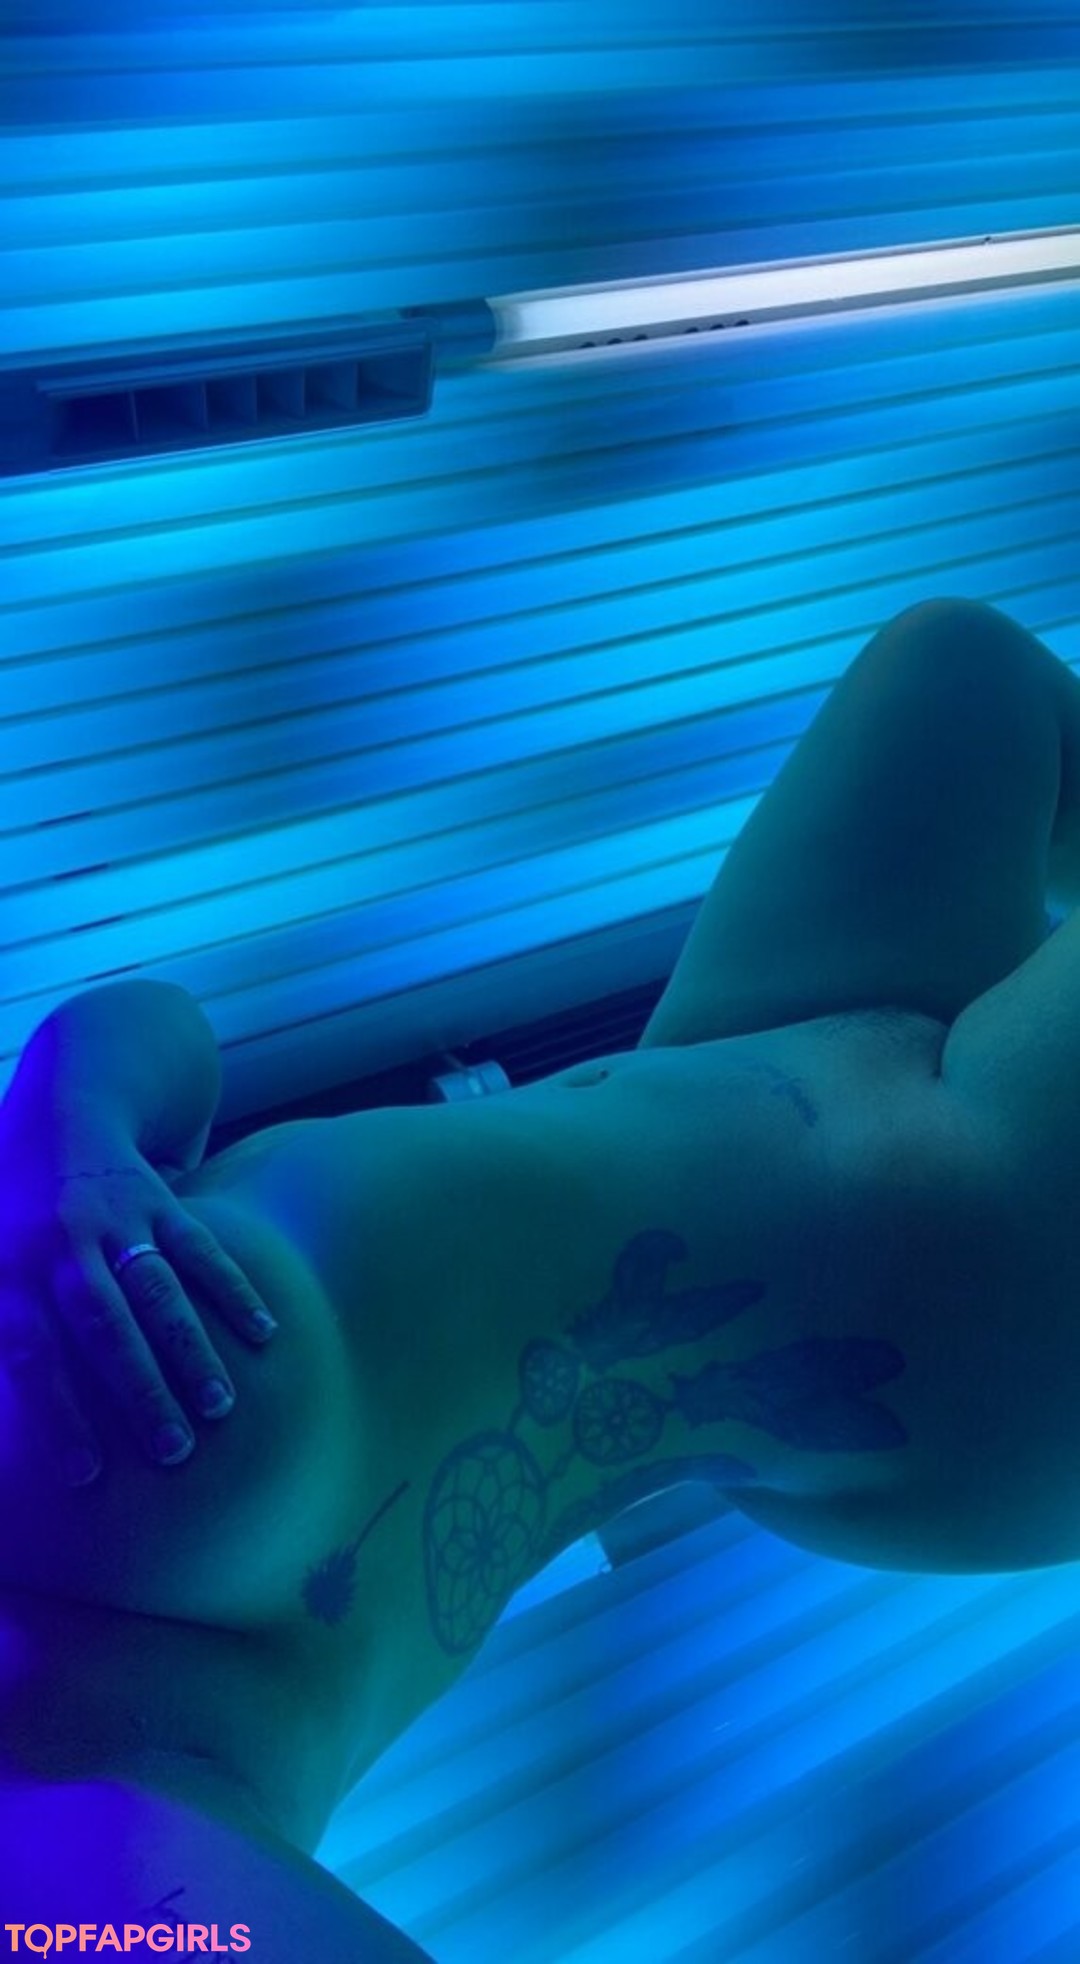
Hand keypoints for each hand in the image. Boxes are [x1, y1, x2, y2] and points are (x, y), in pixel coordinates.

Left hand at [0, 1104, 277, 1483]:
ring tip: (221, 1407)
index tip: (85, 1475)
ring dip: (191, 1350)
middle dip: (140, 1390)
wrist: (59, 1111)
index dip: (57, 1413)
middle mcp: (60, 1243)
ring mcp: (114, 1218)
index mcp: (8, 1268)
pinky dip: (233, 1289)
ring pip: (158, 1290)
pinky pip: (200, 1248)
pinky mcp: (158, 1200)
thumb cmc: (11, 1216)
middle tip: (173, 1453)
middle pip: (104, 1326)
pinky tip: (264, 1333)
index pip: (32, 1351)